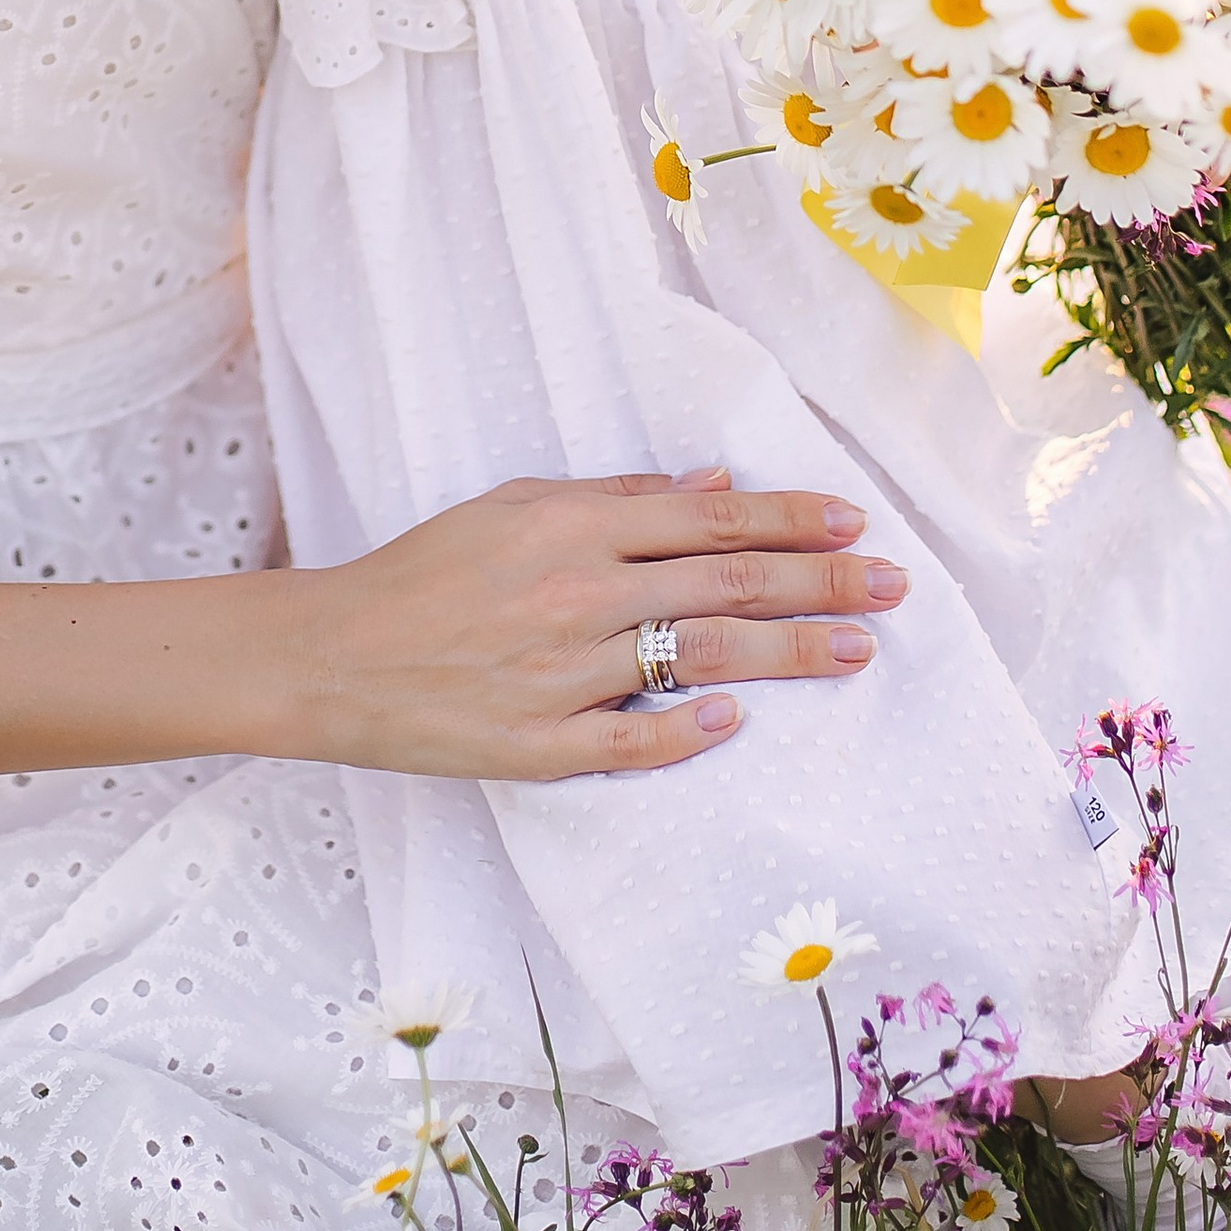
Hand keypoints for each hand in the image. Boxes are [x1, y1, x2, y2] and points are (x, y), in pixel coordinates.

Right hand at [281, 469, 908, 782]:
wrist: (335, 655)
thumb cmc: (422, 570)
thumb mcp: (511, 504)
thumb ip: (614, 497)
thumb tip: (709, 485)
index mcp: (573, 526)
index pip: (709, 519)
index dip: (789, 521)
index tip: (854, 524)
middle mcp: (581, 594)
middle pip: (728, 586)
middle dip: (823, 584)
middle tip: (895, 586)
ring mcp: (565, 674)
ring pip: (702, 658)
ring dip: (790, 653)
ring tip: (857, 650)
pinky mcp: (543, 745)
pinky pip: (634, 740)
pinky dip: (689, 728)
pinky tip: (738, 718)